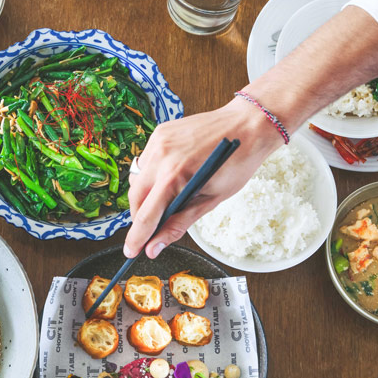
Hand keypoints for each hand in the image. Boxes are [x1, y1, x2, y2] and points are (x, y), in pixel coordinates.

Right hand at [123, 99, 282, 258]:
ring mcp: (157, 142)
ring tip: (164, 200)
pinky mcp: (159, 133)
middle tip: (151, 229)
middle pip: (135, 198)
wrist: (247, 125)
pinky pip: (144, 162)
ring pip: (137, 179)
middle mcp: (160, 156)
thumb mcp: (211, 200)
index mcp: (174, 176)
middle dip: (139, 217)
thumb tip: (154, 247)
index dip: (136, 238)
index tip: (130, 252)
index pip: (145, 215)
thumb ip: (178, 224)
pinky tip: (167, 177)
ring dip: (144, 195)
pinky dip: (150, 175)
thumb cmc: (236, 163)